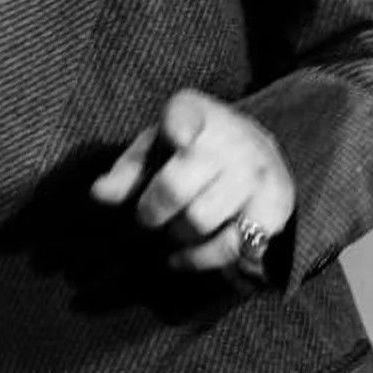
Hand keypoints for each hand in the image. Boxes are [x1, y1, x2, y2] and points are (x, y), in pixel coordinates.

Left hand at [89, 89, 294, 277]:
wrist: (258, 153)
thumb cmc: (190, 150)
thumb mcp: (155, 149)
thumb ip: (127, 171)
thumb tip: (98, 194)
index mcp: (196, 112)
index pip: (185, 115)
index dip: (181, 127)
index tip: (178, 138)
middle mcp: (231, 138)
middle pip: (177, 187)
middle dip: (152, 211)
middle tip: (147, 217)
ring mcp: (256, 172)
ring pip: (199, 221)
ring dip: (176, 235)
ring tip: (173, 230)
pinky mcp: (274, 207)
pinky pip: (230, 247)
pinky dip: (200, 260)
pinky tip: (184, 258)